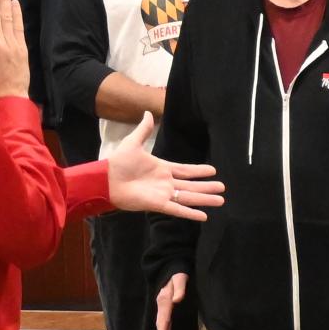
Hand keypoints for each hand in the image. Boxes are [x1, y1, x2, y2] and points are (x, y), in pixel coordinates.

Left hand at [105, 113, 223, 219]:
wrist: (106, 179)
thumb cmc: (118, 162)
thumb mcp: (133, 143)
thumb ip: (144, 130)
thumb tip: (148, 113)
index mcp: (162, 168)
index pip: (185, 170)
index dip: (199, 171)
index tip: (213, 171)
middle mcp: (166, 183)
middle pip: (192, 185)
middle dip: (207, 187)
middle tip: (222, 188)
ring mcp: (163, 194)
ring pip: (189, 197)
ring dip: (205, 199)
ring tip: (220, 201)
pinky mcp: (158, 204)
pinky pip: (178, 209)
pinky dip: (190, 213)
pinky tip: (204, 216)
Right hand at [154, 272, 187, 329]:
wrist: (171, 267)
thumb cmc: (178, 273)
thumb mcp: (180, 278)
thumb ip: (180, 288)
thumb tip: (178, 300)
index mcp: (165, 300)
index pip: (164, 318)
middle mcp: (162, 304)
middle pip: (161, 324)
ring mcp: (163, 306)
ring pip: (162, 323)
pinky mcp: (166, 306)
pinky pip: (164, 320)